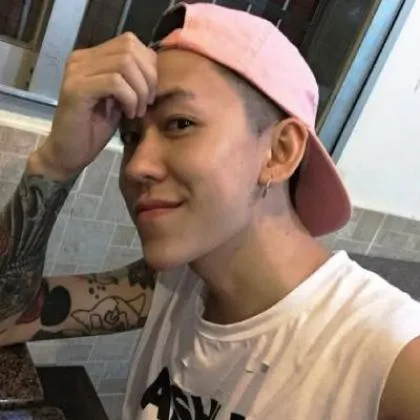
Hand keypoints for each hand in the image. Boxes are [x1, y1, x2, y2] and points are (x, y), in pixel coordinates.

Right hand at [36, 32, 156, 178]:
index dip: (149, 66)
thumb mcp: (120, 100)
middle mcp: (82, 58)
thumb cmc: (94, 130)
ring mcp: (77, 72)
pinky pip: (115, 82)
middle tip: (147, 103)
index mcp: (92, 57)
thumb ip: (132, 81)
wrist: (69, 153)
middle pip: (129, 48)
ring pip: (124, 63)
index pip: (130, 42)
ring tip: (137, 111)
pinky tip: (128, 114)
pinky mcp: (76, 89)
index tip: (150, 93)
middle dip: (148, 77)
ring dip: (140, 90)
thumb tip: (155, 70)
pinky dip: (130, 99)